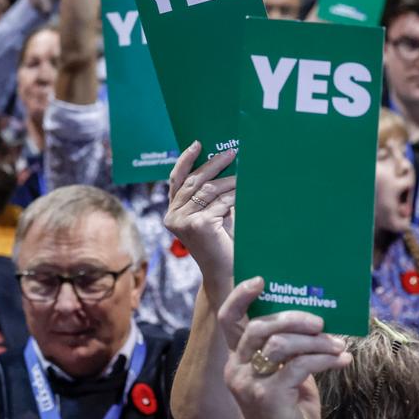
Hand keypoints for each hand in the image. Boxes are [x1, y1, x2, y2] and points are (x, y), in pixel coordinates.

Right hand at [164, 142, 236, 294]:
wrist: (226, 274)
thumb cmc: (221, 244)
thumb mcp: (210, 215)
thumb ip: (207, 196)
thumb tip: (221, 162)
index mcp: (172, 213)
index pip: (176, 180)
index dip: (186, 160)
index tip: (198, 144)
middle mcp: (173, 217)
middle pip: (194, 181)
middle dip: (213, 164)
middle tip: (231, 153)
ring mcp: (184, 221)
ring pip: (209, 190)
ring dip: (230, 180)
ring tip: (246, 174)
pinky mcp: (199, 224)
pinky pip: (221, 202)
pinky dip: (235, 196)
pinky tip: (246, 193)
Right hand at [218, 280, 349, 418]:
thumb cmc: (290, 412)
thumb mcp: (286, 374)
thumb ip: (289, 349)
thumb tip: (313, 316)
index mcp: (236, 359)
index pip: (228, 318)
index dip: (241, 295)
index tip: (262, 279)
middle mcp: (236, 368)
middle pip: (259, 326)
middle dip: (293, 317)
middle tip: (320, 321)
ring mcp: (250, 383)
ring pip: (280, 343)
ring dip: (315, 341)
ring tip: (338, 345)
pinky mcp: (269, 396)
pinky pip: (299, 365)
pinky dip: (324, 359)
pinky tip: (342, 359)